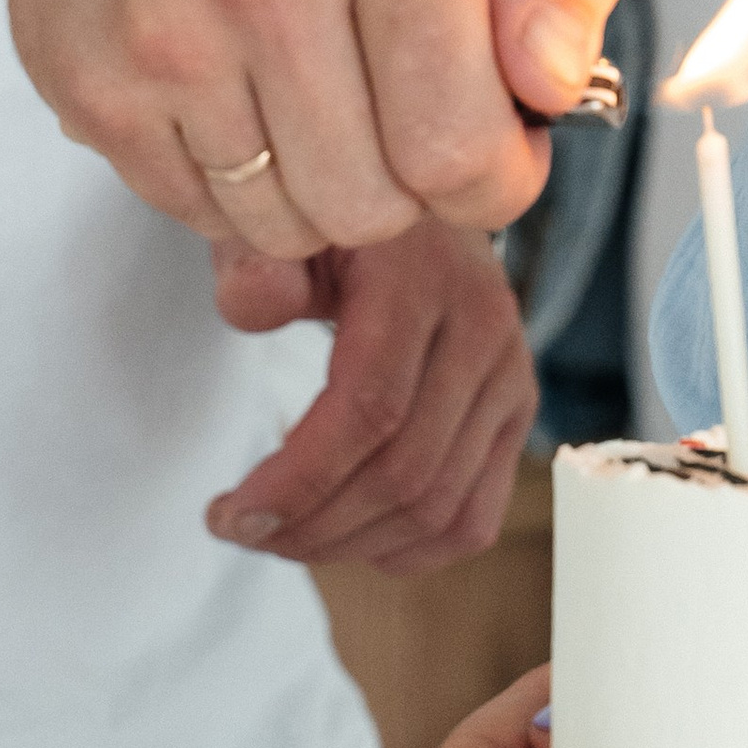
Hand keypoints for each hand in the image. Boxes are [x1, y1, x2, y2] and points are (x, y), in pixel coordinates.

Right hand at [0, 0, 625, 258]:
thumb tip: (554, 83)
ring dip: (316, 187)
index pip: (467, 156)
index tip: (480, 123)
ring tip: (308, 88)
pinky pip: (200, 215)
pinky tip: (233, 91)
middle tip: (387, 101)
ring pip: (287, 228)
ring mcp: (168, 29)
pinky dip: (231, 182)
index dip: (494, 169)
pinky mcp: (93, 81)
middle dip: (404, 181)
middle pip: (376, 209)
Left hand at [205, 213, 538, 573]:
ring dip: (349, 544)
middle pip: (405, 471)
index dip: (299, 480)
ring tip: (281, 536)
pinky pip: (474, 518)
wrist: (421, 196)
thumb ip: (255, 261)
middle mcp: (484, 330)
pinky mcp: (516, 413)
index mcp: (423, 279)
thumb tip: (256, 308)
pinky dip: (408, 551)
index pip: (371, 408)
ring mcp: (511, 377)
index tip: (231, 514)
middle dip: (311, 523)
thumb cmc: (335, 226)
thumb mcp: (281, 223)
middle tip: (242, 530)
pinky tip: (347, 538)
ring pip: (439, 506)